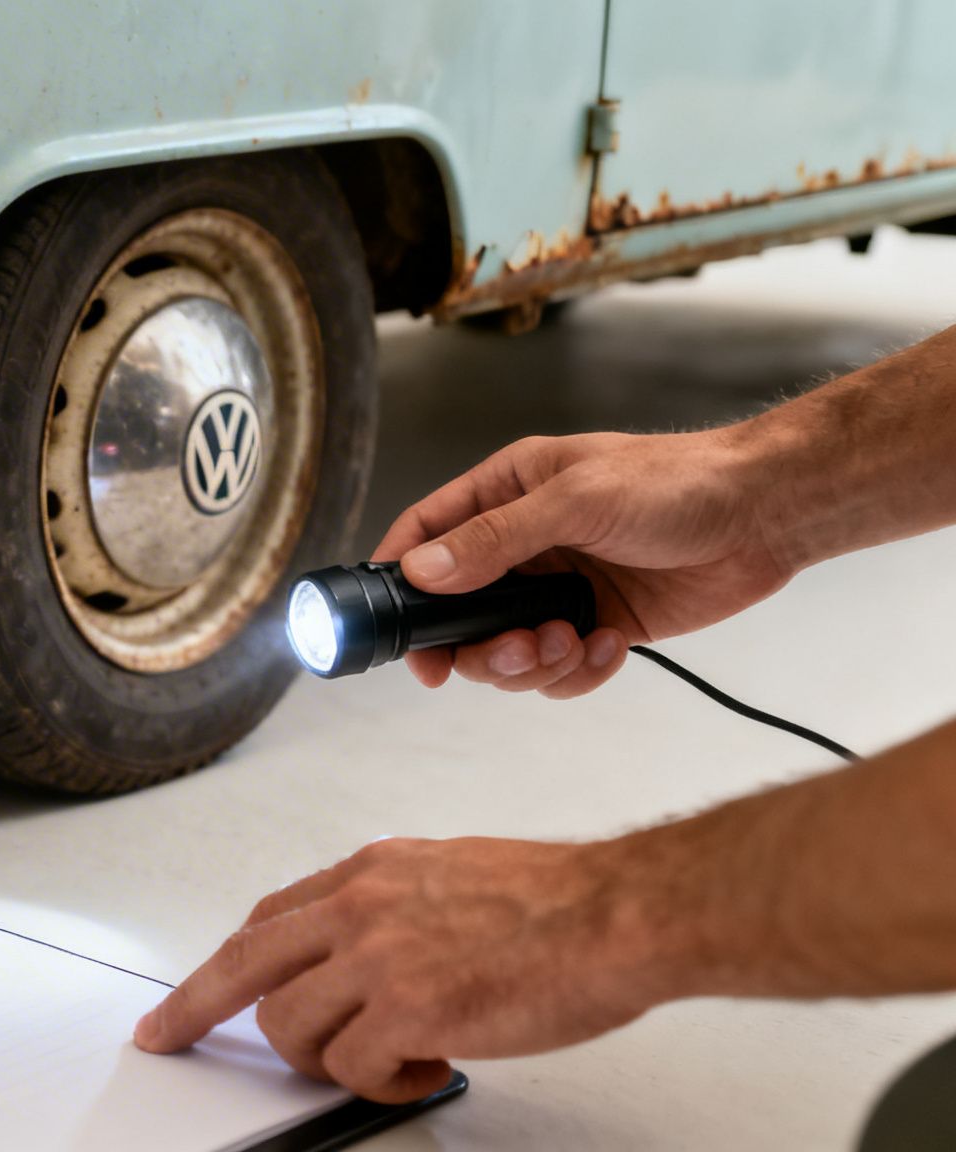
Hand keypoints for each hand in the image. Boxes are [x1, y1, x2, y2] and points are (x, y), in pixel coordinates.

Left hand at [132, 837, 662, 1102]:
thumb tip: (359, 956)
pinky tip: (427, 1069)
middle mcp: (358, 909)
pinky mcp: (406, 1010)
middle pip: (241, 966)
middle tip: (168, 1041)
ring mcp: (377, 959)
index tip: (186, 996)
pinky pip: (352, 1069)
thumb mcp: (447, 875)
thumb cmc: (556, 901)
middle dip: (192, 1010)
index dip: (220, 965)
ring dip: (329, 1061)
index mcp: (367, 873)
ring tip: (392, 1059)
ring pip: (292, 1029)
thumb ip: (389, 909)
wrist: (616, 914)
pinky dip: (383, 1084)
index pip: (265, 922)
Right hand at [372, 430, 792, 696]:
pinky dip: (578, 672)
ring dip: (532, 663)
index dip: (400, 581)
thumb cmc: (677, 483)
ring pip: (506, 651)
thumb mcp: (576, 501)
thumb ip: (495, 539)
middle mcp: (524, 544)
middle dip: (479, 647)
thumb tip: (421, 570)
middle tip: (514, 652)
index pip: (426, 535)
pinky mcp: (597, 625)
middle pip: (459, 612)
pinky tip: (610, 646)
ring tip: (571, 644)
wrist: (765, 515)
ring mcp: (559, 588)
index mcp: (505, 493)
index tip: (396, 632)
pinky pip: (560, 670)